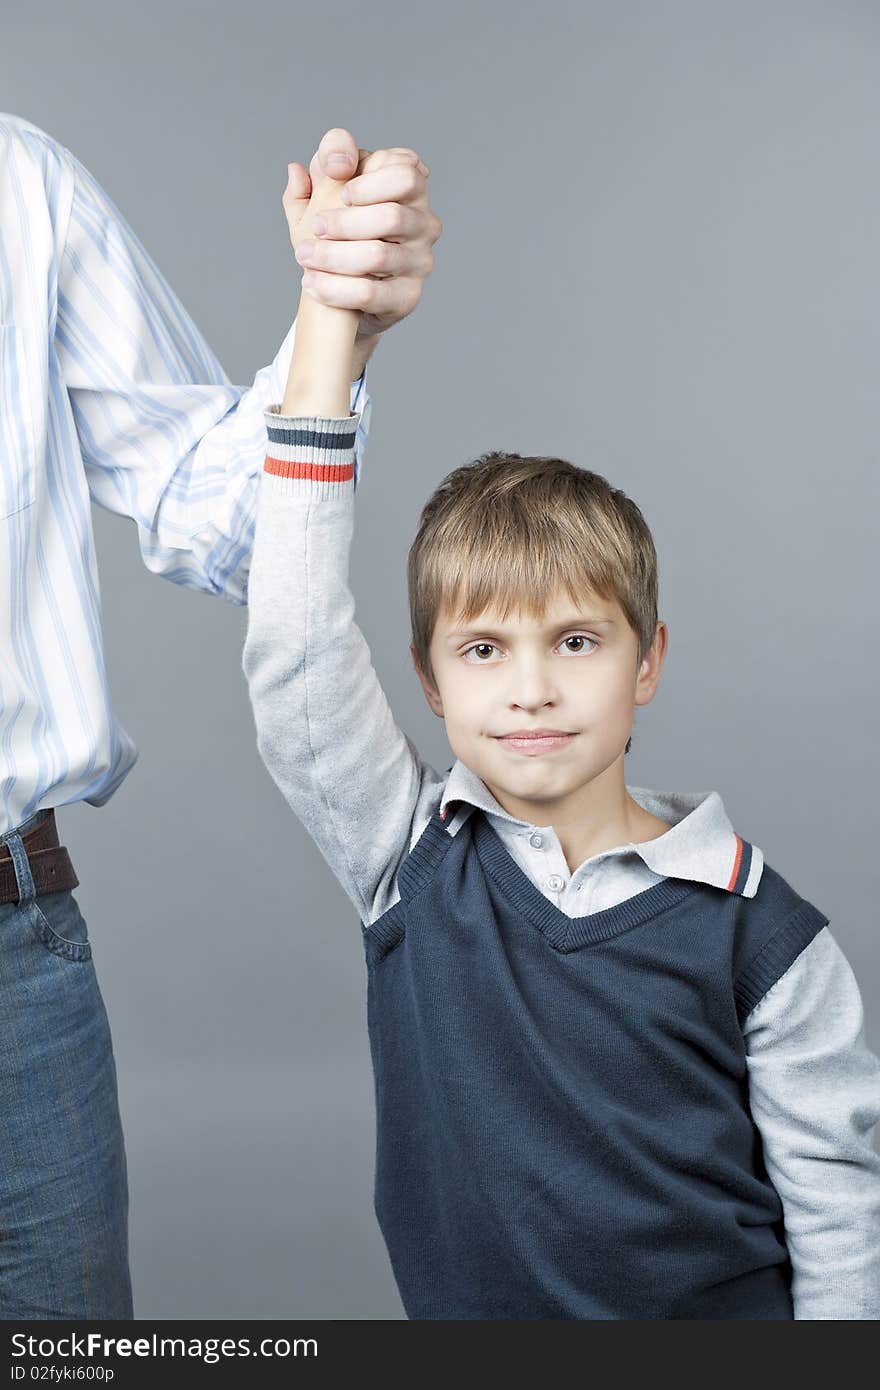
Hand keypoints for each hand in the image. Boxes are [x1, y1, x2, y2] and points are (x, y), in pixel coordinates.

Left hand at [282, 127, 440, 340]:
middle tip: (315, 227)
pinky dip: (335, 288)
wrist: (345, 292)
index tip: (341, 192)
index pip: (405, 172)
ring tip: (304, 255)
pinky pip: (370, 293)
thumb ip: (319, 169)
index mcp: (410, 189)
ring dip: (334, 256)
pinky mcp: (408, 296)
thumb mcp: (323, 193)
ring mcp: (420, 261)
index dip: (370, 181)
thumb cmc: (338, 232)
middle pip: (392, 216)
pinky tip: (311, 282)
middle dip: (346, 222)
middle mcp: (424, 223)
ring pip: (379, 256)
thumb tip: (298, 169)